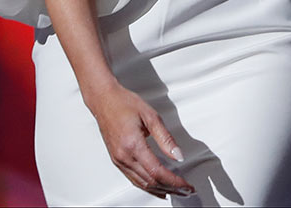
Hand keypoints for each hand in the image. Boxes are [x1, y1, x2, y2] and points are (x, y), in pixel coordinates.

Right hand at [84, 80, 195, 199]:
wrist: (104, 99)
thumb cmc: (124, 102)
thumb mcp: (150, 116)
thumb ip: (165, 138)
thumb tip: (178, 155)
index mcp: (133, 144)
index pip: (157, 172)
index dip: (174, 182)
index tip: (186, 185)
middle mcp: (124, 156)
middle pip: (151, 181)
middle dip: (171, 189)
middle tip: (185, 190)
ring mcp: (118, 160)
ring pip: (142, 184)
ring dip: (160, 190)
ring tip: (175, 191)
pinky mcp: (116, 160)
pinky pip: (134, 179)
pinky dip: (148, 186)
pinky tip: (157, 186)